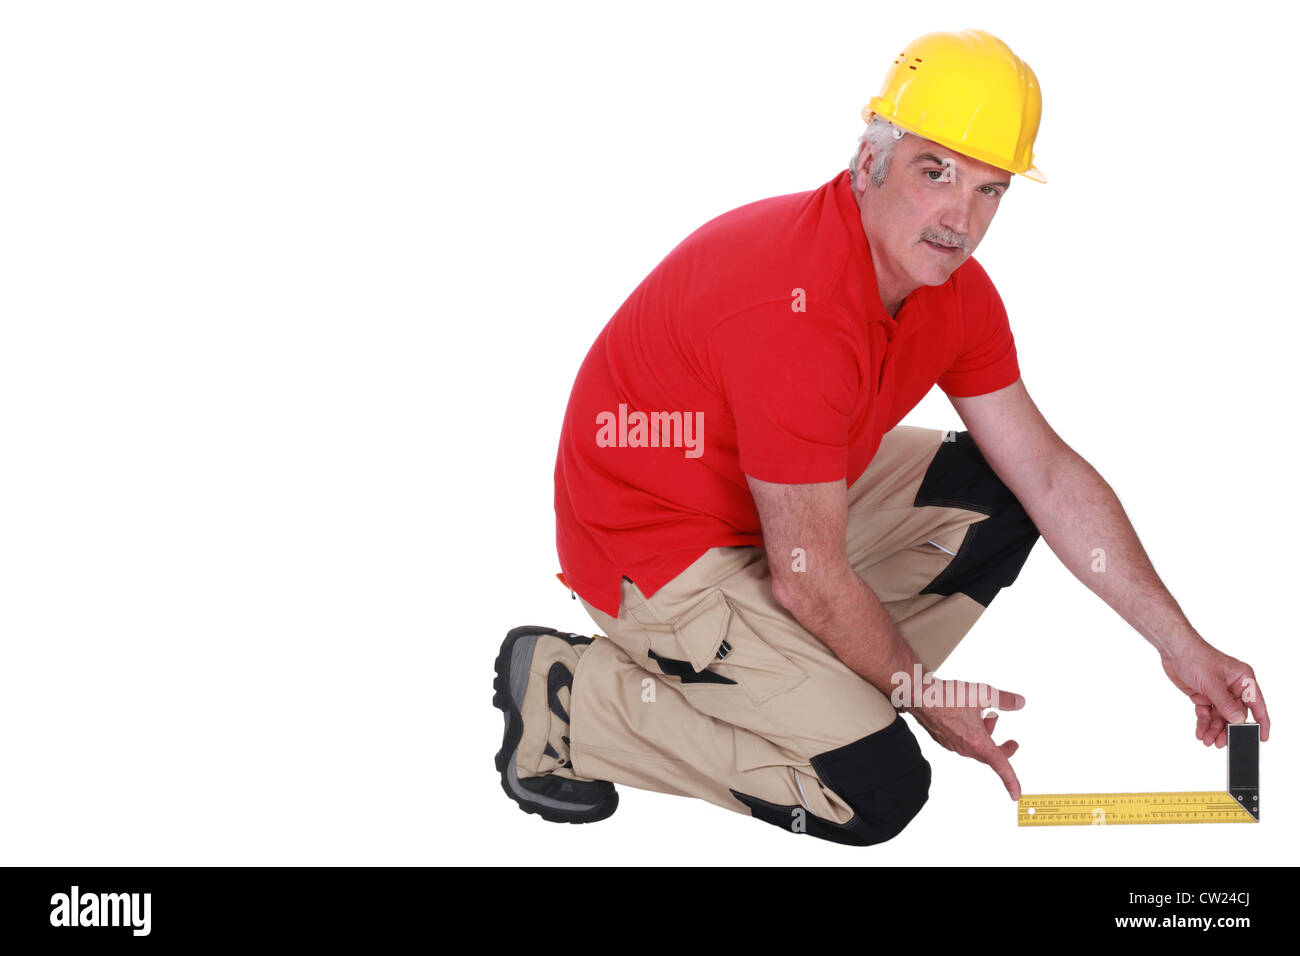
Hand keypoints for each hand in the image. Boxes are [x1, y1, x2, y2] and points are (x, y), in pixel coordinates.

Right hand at [902, 678, 1024, 799]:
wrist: (919, 696)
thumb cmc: (947, 696)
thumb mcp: (984, 693)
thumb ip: (1004, 699)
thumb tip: (1019, 702)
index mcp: (977, 742)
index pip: (1000, 765)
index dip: (1011, 780)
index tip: (1016, 794)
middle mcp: (965, 747)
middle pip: (989, 755)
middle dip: (1002, 748)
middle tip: (1012, 743)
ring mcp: (952, 744)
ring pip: (975, 746)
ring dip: (985, 735)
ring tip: (988, 717)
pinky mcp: (943, 738)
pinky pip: (962, 741)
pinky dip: (971, 732)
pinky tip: (969, 716)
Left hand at [1160, 640, 1269, 747]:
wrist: (1173, 649)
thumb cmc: (1196, 656)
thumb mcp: (1212, 683)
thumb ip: (1225, 704)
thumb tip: (1238, 721)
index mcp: (1243, 679)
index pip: (1257, 704)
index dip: (1261, 722)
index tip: (1261, 738)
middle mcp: (1232, 687)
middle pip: (1236, 714)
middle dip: (1228, 729)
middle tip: (1222, 742)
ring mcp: (1218, 692)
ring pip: (1220, 716)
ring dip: (1214, 729)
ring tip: (1208, 740)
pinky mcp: (1204, 695)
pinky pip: (1207, 713)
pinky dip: (1204, 723)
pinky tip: (1201, 732)